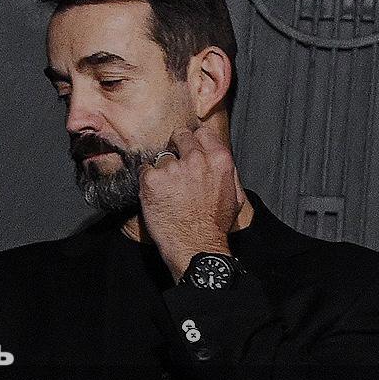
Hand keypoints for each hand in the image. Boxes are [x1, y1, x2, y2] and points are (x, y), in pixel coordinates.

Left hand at [138, 125, 246, 280]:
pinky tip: (155, 196)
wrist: (195, 246)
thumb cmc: (214, 225)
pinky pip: (144, 170)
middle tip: (173, 167)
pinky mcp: (152, 179)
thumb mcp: (234, 195)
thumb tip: (217, 157)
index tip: (187, 148)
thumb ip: (226, 171)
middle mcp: (196, 159)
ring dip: (161, 169)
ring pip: (161, 157)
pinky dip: (146, 181)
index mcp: (219, 160)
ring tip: (166, 190)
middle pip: (179, 136)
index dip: (193, 140)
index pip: (201, 132)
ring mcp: (172, 168)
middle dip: (175, 147)